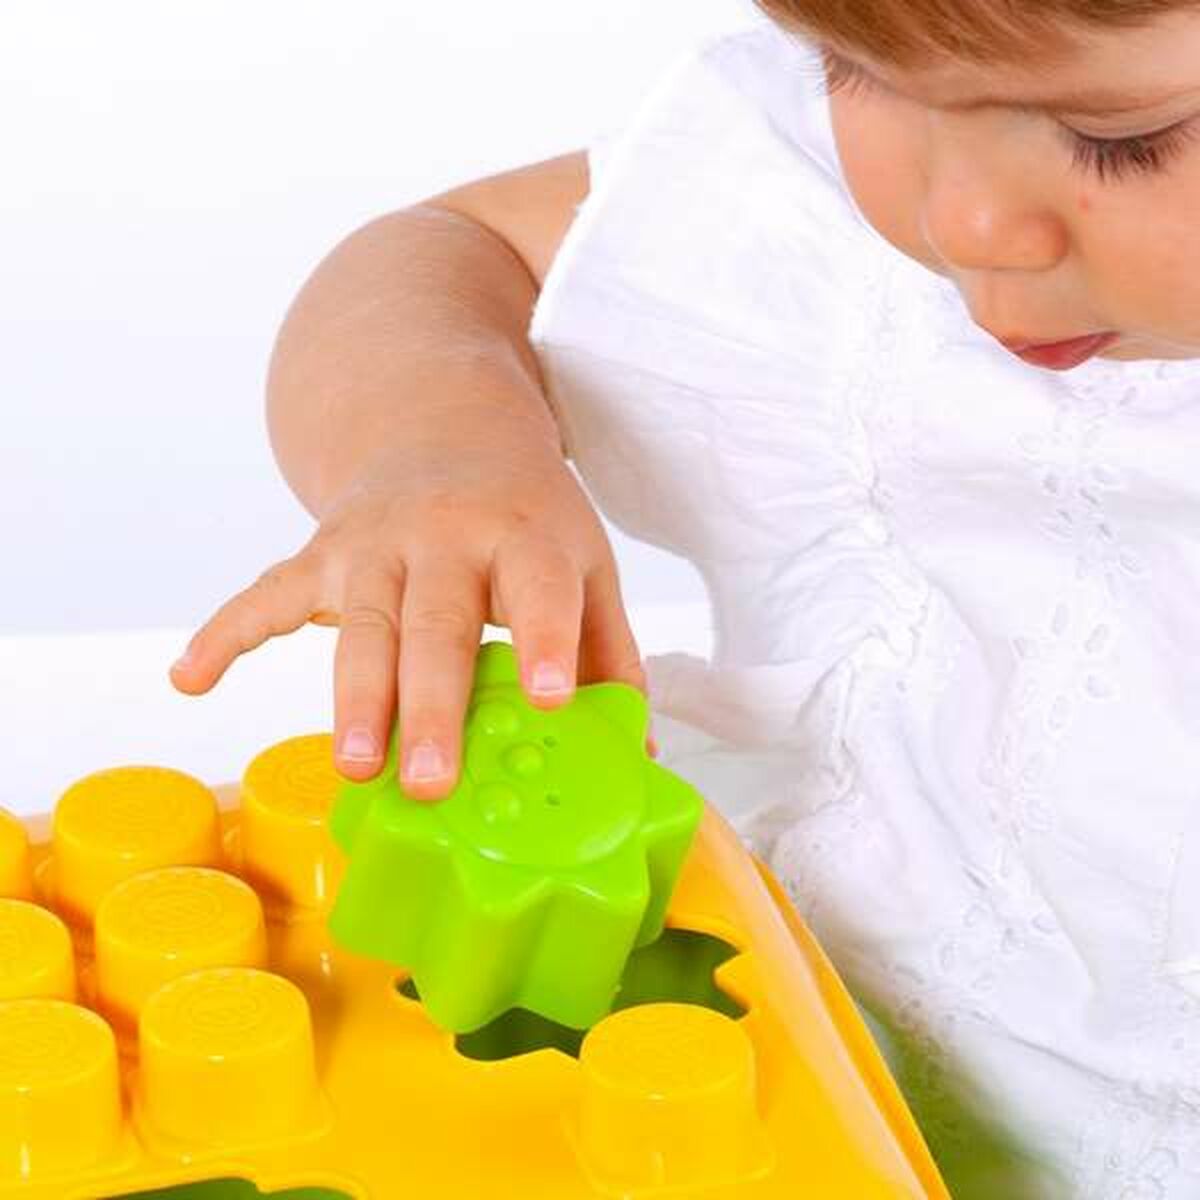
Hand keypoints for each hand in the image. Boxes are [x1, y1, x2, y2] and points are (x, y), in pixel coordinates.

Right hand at [169, 414, 649, 799]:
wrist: (444, 418)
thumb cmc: (526, 509)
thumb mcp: (584, 560)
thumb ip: (609, 652)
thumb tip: (633, 757)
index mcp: (526, 534)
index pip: (541, 588)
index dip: (549, 641)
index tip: (553, 699)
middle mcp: (447, 533)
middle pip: (437, 623)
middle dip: (433, 704)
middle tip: (432, 781)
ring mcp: (375, 540)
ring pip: (361, 622)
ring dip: (353, 696)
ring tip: (356, 766)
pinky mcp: (322, 550)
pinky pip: (266, 592)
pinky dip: (225, 632)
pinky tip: (190, 678)